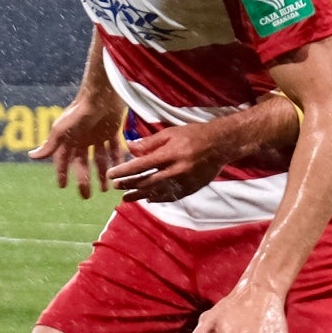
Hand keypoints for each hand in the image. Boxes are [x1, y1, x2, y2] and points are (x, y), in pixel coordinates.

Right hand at [29, 96, 127, 197]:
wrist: (103, 93)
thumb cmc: (80, 110)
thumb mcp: (63, 129)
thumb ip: (50, 144)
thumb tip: (32, 156)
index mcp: (69, 137)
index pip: (63, 159)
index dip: (61, 172)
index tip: (62, 186)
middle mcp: (82, 137)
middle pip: (81, 163)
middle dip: (83, 179)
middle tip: (86, 196)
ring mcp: (97, 134)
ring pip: (99, 158)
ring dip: (101, 173)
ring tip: (104, 189)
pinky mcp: (112, 130)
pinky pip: (114, 149)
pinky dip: (117, 160)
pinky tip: (119, 173)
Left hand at [105, 121, 230, 203]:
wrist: (220, 145)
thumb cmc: (193, 134)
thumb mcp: (170, 133)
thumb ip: (149, 142)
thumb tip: (129, 147)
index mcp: (169, 154)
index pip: (140, 166)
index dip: (124, 171)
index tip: (111, 174)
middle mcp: (176, 170)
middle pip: (146, 182)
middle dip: (129, 185)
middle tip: (116, 187)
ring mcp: (184, 182)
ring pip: (156, 192)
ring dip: (139, 195)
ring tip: (126, 198)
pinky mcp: (191, 188)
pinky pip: (170, 197)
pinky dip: (158, 199)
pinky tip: (148, 199)